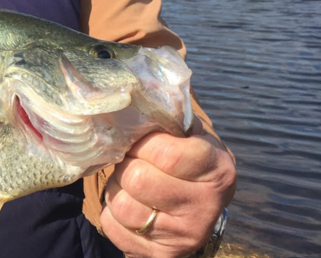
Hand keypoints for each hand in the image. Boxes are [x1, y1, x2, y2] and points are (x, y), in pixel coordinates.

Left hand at [100, 119, 236, 257]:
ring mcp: (185, 236)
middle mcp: (206, 207)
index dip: (143, 144)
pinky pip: (113, 228)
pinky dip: (112, 214)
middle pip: (137, 179)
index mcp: (217, 169)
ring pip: (122, 205)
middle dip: (127, 165)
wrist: (197, 205)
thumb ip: (168, 116)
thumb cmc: (186, 158)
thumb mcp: (188, 134)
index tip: (141, 142)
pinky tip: (130, 205)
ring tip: (131, 184)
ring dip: (116, 189)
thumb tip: (134, 88)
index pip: (166, 154)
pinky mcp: (162, 255)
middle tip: (134, 162)